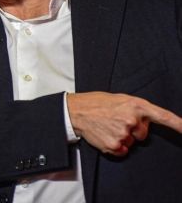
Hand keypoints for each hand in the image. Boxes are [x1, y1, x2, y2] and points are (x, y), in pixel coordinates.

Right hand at [66, 92, 181, 155]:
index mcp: (136, 105)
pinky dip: (115, 145)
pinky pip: (122, 150)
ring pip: (131, 141)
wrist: (76, 111)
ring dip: (121, 136)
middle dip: (133, 129)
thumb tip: (144, 122)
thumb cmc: (96, 103)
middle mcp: (132, 119)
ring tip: (107, 125)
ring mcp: (124, 133)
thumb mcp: (119, 99)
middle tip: (115, 120)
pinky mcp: (115, 145)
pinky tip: (105, 134)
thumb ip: (136, 109)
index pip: (163, 116)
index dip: (179, 124)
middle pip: (143, 133)